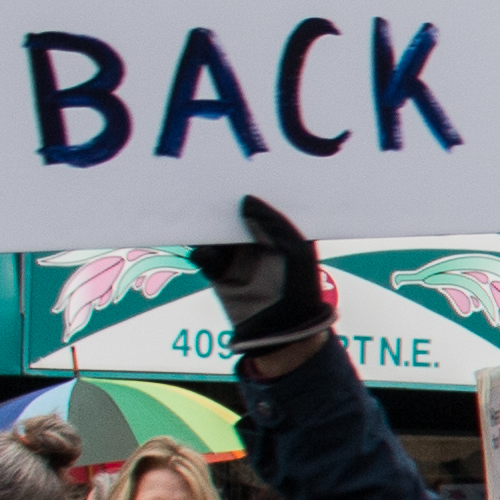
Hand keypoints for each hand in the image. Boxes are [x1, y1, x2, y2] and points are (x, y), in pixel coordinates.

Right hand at [192, 197, 330, 362]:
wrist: (282, 331)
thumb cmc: (300, 289)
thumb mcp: (297, 252)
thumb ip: (274, 224)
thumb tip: (246, 200)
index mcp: (280, 230)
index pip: (263, 201)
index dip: (250, 186)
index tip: (235, 168)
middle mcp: (256, 237)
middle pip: (233, 212)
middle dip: (222, 201)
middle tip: (208, 184)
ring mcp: (235, 254)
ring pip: (214, 231)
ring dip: (206, 225)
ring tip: (199, 213)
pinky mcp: (217, 270)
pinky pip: (203, 255)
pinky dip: (200, 252)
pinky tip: (205, 252)